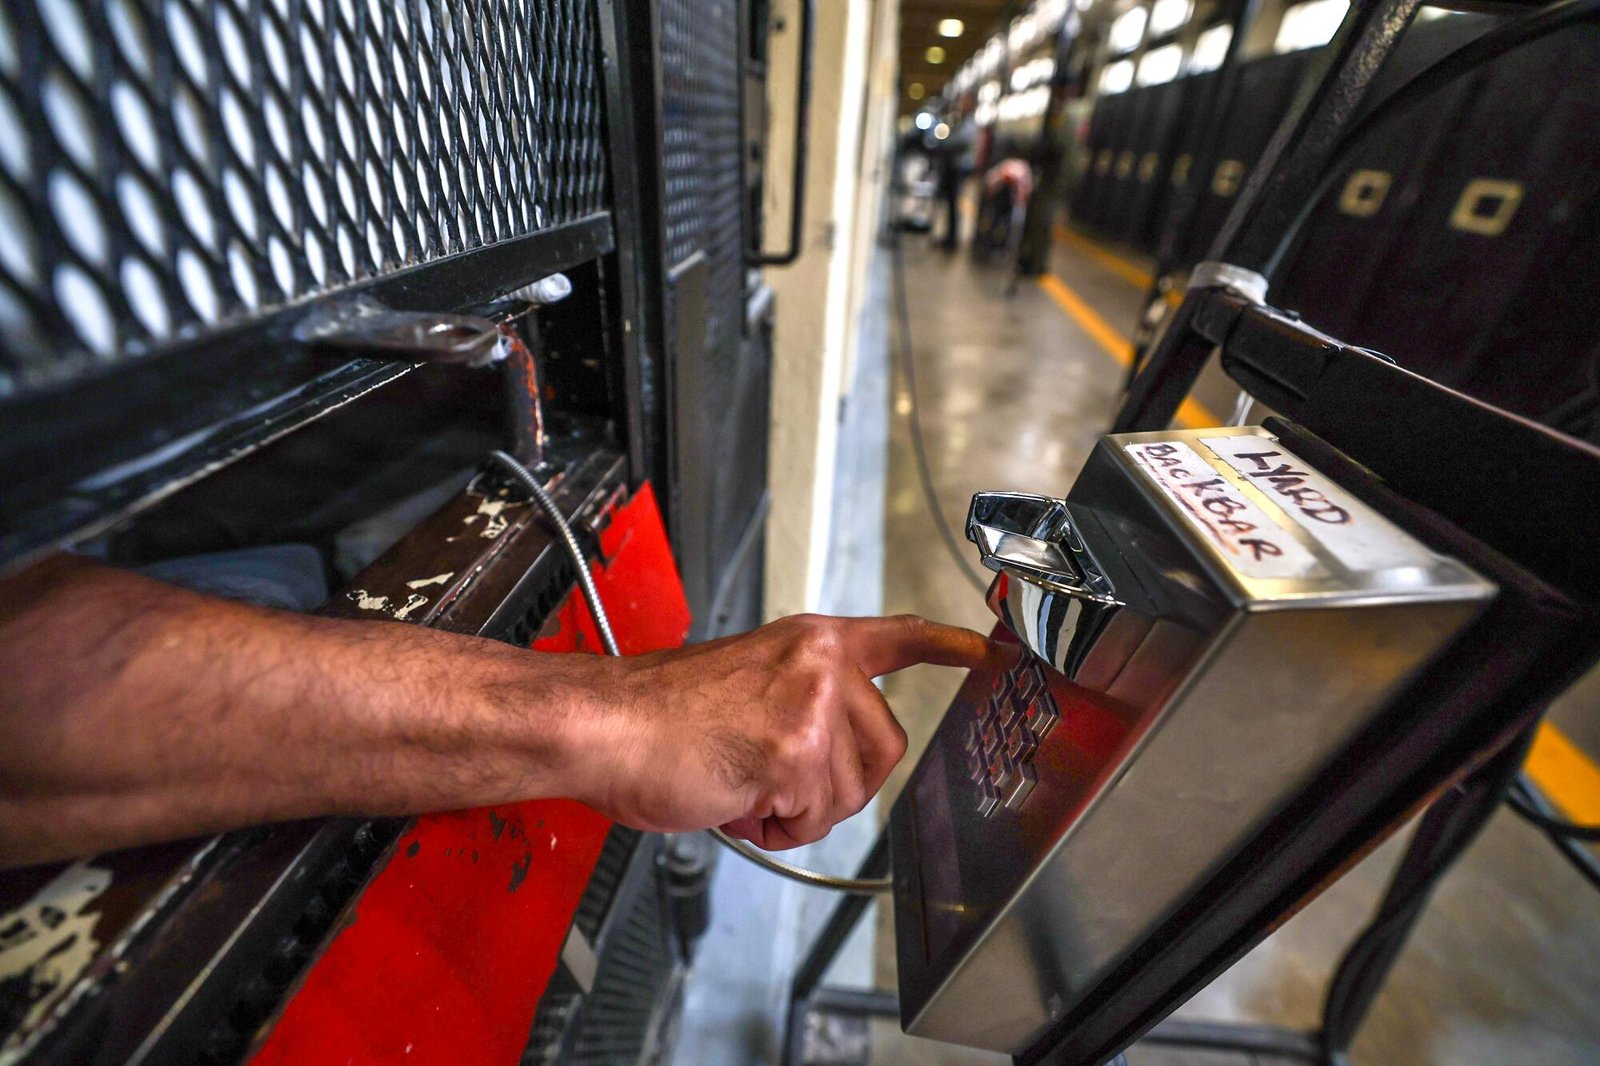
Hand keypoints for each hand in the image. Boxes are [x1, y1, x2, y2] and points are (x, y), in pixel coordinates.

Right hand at [581, 614, 1013, 848]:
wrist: (602, 725)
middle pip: (884, 747)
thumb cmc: (654, 714)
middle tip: (774, 780)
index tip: (985, 652)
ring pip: (848, 791)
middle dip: (834, 783)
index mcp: (809, 642)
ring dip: (796, 807)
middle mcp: (819, 663)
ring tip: (741, 782)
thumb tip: (827, 751)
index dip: (948, 647)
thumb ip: (799, 700)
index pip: (898, 637)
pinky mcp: (794, 748)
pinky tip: (734, 797)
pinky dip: (773, 825)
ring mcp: (811, 703)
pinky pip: (812, 817)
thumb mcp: (743, 681)